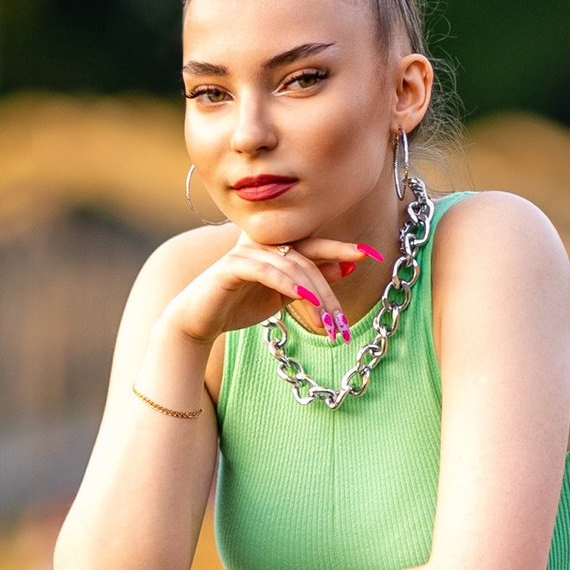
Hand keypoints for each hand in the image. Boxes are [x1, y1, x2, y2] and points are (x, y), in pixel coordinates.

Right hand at [167, 226, 384, 349]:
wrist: (199, 320)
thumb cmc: (239, 305)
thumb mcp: (282, 297)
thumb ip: (308, 283)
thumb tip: (343, 270)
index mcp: (277, 248)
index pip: (315, 246)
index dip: (342, 249)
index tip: (370, 253)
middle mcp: (263, 244)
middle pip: (309, 261)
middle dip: (329, 293)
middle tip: (342, 324)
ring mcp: (247, 252)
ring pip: (293, 268)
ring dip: (314, 296)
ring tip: (328, 325)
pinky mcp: (232, 266)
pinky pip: (267, 271)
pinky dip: (288, 284)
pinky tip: (305, 298)